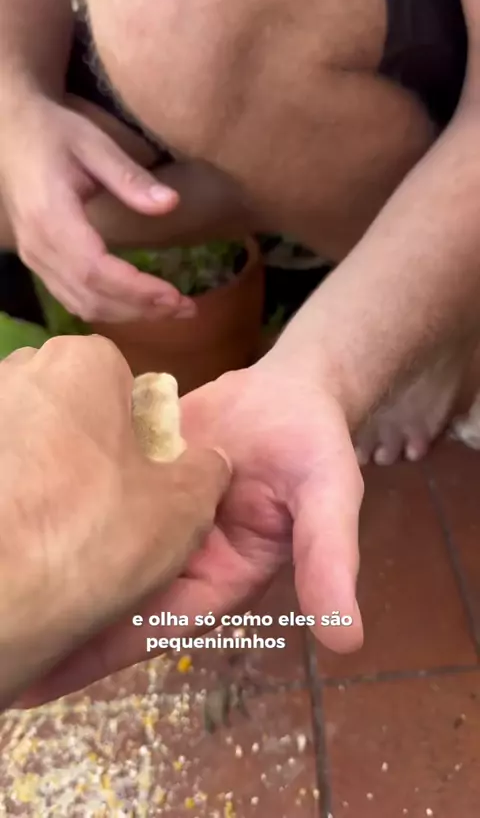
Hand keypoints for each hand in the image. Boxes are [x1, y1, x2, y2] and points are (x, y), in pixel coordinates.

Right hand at [0, 95, 194, 322]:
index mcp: (51, 218)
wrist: (10, 131)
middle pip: (92, 297)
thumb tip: (171, 204)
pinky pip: (73, 299)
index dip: (136, 290)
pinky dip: (110, 309)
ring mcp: (36, 259)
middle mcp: (39, 247)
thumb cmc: (52, 132)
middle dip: (142, 308)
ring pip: (83, 305)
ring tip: (172, 309)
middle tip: (187, 308)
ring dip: (129, 314)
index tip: (175, 295)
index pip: (95, 271)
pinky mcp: (40, 263)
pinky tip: (140, 305)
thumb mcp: (94, 143)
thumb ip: (130, 177)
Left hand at [19, 359, 363, 704]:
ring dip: (49, 563)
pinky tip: (12, 509)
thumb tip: (349, 638)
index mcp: (217, 578)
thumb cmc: (315, 445)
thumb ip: (331, 560)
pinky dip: (57, 503)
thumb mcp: (329, 499)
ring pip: (94, 548)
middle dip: (59, 616)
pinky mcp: (132, 477)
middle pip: (111, 594)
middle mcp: (177, 557)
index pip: (154, 623)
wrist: (290, 390)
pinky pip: (91, 496)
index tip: (42, 675)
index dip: (101, 651)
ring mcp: (150, 516)